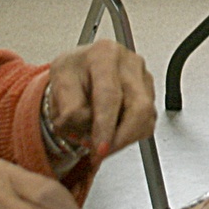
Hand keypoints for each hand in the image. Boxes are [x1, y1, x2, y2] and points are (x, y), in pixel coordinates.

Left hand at [45, 40, 155, 161]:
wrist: (81, 70)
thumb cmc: (72, 75)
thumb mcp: (58, 85)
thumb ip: (69, 110)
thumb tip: (88, 133)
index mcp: (104, 55)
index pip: (110, 95)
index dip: (105, 126)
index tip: (100, 148)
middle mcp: (130, 62)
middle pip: (140, 108)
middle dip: (122, 138)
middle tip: (103, 153)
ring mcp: (144, 77)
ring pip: (147, 118)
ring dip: (124, 138)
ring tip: (101, 139)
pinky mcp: (150, 93)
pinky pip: (147, 123)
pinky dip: (129, 134)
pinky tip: (112, 131)